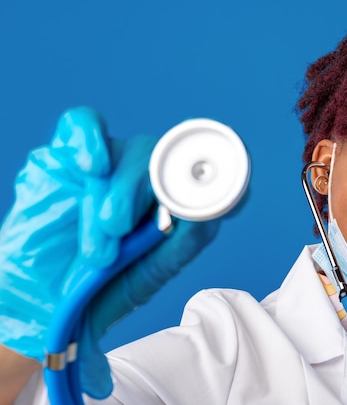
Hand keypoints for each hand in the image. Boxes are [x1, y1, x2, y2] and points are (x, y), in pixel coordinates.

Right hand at [0, 107, 218, 398]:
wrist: (39, 305)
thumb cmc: (97, 289)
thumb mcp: (147, 276)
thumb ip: (180, 245)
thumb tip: (207, 215)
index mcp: (172, 207)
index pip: (204, 177)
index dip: (224, 175)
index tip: (223, 195)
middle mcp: (145, 182)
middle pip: (163, 158)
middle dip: (142, 190)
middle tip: (118, 227)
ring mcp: (108, 166)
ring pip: (128, 149)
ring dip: (112, 191)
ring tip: (96, 243)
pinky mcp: (66, 158)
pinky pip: (81, 124)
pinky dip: (89, 139)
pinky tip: (93, 166)